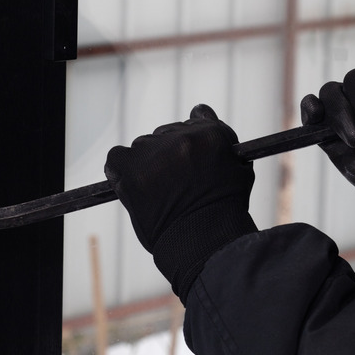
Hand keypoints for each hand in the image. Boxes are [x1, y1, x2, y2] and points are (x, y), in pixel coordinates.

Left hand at [105, 105, 256, 301]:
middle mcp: (182, 136)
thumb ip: (221, 144)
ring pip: (143, 147)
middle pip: (167, 135)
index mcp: (211, 135)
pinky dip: (121, 170)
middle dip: (170, 155)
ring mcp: (154, 151)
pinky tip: (132, 186)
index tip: (190, 153)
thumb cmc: (224, 214)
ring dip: (147, 164)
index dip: (192, 139)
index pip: (197, 118)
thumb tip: (201, 111)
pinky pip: (117, 158)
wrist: (203, 243)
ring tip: (158, 194)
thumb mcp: (238, 172)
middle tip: (175, 184)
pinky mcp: (129, 167)